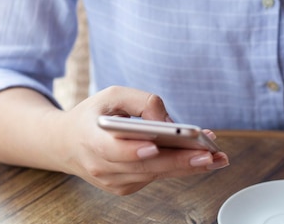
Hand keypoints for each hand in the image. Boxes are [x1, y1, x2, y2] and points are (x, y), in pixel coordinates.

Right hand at [55, 86, 228, 194]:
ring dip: (187, 165)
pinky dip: (178, 166)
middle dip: (179, 161)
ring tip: (216, 157)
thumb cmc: (93, 115)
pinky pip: (155, 176)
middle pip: (144, 167)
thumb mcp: (112, 95)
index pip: (112, 150)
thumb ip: (140, 101)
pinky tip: (200, 157)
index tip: (154, 146)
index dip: (133, 151)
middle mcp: (101, 167)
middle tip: (208, 155)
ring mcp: (113, 181)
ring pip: (155, 175)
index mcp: (90, 140)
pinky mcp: (126, 187)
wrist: (67, 144)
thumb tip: (167, 120)